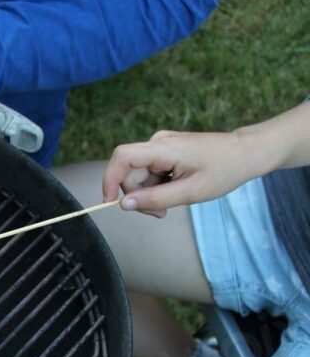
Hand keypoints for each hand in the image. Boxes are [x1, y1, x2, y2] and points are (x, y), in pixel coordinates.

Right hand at [103, 130, 258, 216]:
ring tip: (170, 205)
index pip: (122, 157)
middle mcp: (158, 143)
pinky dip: (156, 187)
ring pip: (139, 175)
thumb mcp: (190, 192)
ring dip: (149, 194)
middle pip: (129, 172)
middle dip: (138, 196)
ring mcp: (161, 145)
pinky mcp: (165, 151)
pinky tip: (174, 191)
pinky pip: (149, 172)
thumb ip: (155, 200)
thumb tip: (123, 205)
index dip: (110, 179)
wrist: (247, 153)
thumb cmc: (225, 170)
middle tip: (159, 213)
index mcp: (164, 148)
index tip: (110, 202)